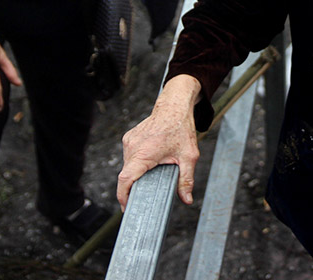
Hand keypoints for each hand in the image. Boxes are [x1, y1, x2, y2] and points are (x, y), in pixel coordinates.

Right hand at [117, 75, 201, 208]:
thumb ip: (186, 180)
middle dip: (135, 186)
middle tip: (147, 194)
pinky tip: (149, 161)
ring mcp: (129, 141)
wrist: (174, 105)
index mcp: (144, 153)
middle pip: (127, 174)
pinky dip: (137, 162)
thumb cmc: (181, 128)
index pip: (126, 179)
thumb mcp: (189, 156)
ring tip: (151, 174)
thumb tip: (187, 199)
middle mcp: (133, 147)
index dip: (123, 196)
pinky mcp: (129, 138)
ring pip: (128, 165)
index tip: (127, 207)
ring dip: (137, 172)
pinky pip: (130, 156)